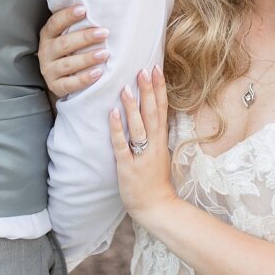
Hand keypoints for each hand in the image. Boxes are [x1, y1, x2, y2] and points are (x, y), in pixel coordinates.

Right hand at [38, 5, 109, 97]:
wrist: (62, 77)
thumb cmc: (72, 49)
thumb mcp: (70, 34)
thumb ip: (79, 24)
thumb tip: (101, 8)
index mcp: (48, 35)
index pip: (55, 23)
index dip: (68, 16)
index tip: (83, 9)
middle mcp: (46, 51)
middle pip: (64, 44)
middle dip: (85, 38)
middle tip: (104, 33)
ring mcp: (49, 70)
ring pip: (67, 64)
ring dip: (87, 58)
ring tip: (104, 54)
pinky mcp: (55, 86)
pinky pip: (69, 84)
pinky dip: (84, 79)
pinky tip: (98, 73)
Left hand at [110, 66, 176, 224]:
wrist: (157, 207)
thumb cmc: (155, 179)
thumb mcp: (160, 152)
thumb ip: (155, 133)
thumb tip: (151, 111)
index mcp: (160, 139)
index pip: (162, 108)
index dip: (159, 88)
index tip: (157, 68)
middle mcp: (153, 144)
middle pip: (152, 113)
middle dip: (149, 90)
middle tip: (144, 69)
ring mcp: (141, 156)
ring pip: (138, 127)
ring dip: (133, 107)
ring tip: (127, 87)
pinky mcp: (128, 167)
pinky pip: (122, 145)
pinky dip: (117, 129)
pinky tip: (113, 114)